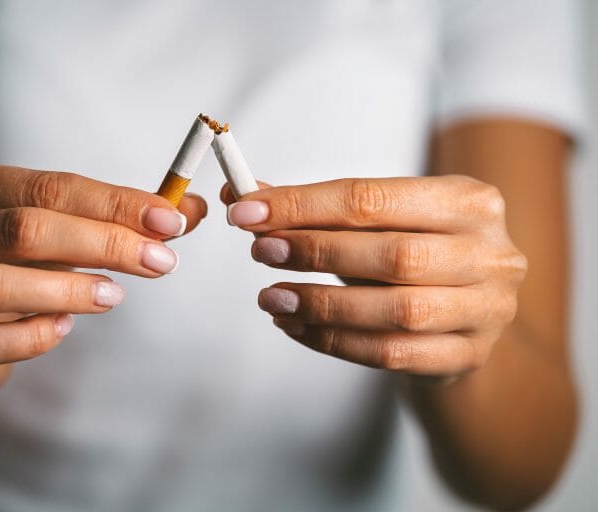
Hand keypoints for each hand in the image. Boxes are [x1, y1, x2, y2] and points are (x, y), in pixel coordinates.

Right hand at [0, 161, 206, 393]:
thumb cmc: (8, 266)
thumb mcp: (51, 232)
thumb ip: (113, 218)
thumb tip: (190, 210)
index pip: (43, 186)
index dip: (114, 203)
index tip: (171, 221)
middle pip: (21, 228)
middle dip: (103, 243)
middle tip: (160, 261)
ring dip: (69, 290)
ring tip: (114, 296)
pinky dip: (32, 336)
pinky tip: (64, 329)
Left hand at [222, 175, 526, 377]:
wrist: (462, 314)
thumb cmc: (410, 254)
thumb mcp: (374, 222)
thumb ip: (312, 207)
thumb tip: (242, 197)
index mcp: (468, 200)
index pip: (373, 198)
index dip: (303, 205)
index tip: (247, 212)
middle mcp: (490, 253)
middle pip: (393, 254)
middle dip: (315, 252)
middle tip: (261, 252)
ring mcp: (487, 310)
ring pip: (396, 311)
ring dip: (322, 304)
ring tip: (271, 298)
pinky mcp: (469, 355)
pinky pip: (392, 354)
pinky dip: (334, 342)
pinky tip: (295, 327)